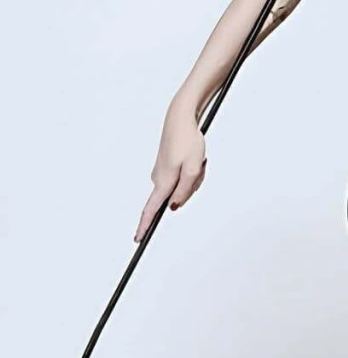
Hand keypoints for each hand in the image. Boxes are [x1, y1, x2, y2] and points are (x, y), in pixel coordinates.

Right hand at [134, 99, 207, 242]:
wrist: (181, 118)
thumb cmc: (188, 141)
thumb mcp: (193, 169)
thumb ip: (184, 192)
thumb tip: (174, 207)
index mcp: (164, 182)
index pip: (151, 210)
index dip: (145, 226)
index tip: (139, 239)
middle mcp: (159, 179)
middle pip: (177, 197)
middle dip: (192, 187)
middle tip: (199, 167)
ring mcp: (162, 172)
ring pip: (183, 186)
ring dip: (195, 176)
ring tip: (197, 159)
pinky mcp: (167, 166)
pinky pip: (184, 176)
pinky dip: (193, 169)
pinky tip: (195, 156)